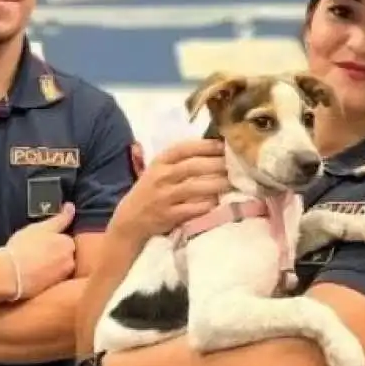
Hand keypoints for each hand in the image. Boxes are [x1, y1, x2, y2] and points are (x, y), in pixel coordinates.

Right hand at [3, 203, 76, 298]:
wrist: (10, 274)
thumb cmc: (24, 247)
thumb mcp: (41, 227)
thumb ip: (60, 218)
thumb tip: (71, 207)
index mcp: (69, 244)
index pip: (66, 240)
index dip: (52, 241)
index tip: (40, 243)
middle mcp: (71, 261)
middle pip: (65, 255)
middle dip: (54, 254)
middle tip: (35, 254)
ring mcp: (63, 277)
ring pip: (58, 268)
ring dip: (50, 267)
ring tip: (32, 265)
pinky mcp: (54, 290)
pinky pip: (51, 280)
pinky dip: (44, 277)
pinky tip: (33, 276)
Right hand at [110, 139, 228, 238]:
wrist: (129, 221)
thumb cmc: (150, 192)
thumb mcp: (158, 171)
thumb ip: (180, 161)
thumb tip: (214, 150)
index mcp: (159, 162)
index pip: (184, 148)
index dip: (205, 145)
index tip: (224, 144)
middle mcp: (161, 177)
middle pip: (193, 166)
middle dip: (216, 164)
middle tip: (235, 164)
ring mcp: (164, 197)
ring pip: (195, 187)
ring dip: (216, 184)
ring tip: (232, 182)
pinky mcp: (169, 215)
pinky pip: (193, 208)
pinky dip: (208, 204)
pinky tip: (218, 201)